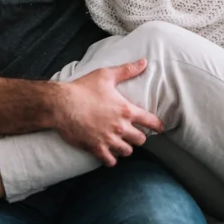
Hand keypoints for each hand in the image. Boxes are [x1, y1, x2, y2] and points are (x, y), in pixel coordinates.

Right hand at [51, 60, 165, 165]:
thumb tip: (144, 62)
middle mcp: (120, 127)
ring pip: (126, 151)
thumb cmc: (83, 88)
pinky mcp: (96, 148)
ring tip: (122, 144)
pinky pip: (110, 161)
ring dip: (126, 148)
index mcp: (125, 109)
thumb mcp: (106, 75)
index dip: (157, 125)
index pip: (149, 121)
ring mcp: (108, 139)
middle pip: (140, 140)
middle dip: (139, 137)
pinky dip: (111, 159)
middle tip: (134, 134)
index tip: (161, 128)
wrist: (62, 105)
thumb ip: (127, 70)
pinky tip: (109, 155)